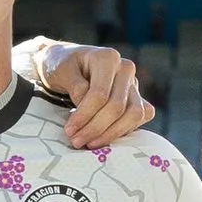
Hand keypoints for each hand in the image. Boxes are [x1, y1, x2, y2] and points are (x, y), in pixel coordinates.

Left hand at [34, 42, 152, 148]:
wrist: (71, 65)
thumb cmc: (64, 67)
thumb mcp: (61, 71)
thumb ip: (74, 86)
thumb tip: (85, 105)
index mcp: (107, 58)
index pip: (100, 94)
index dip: (84, 116)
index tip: (69, 130)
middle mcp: (125, 69)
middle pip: (117, 107)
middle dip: (95, 129)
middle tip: (76, 141)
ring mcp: (134, 84)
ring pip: (133, 114)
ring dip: (111, 134)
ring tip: (89, 143)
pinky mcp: (138, 98)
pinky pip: (141, 117)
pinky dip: (125, 130)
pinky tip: (104, 136)